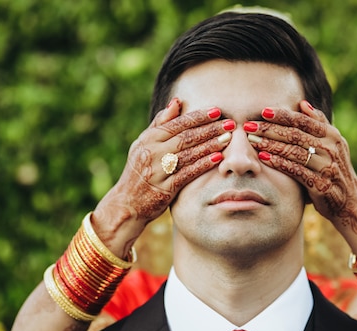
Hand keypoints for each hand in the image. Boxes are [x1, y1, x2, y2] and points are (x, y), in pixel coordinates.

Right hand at [92, 99, 234, 255]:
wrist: (127, 203)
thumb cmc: (139, 171)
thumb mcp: (143, 144)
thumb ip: (160, 123)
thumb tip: (177, 101)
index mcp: (148, 139)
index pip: (177, 123)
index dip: (198, 117)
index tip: (217, 111)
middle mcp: (152, 152)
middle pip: (185, 137)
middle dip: (210, 129)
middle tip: (230, 124)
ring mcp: (158, 171)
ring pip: (188, 154)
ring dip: (210, 145)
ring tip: (228, 139)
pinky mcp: (164, 189)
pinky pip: (186, 174)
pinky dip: (202, 165)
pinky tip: (217, 159)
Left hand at [246, 100, 356, 235]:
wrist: (349, 201)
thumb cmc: (334, 169)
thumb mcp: (333, 144)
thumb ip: (318, 123)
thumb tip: (302, 103)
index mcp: (331, 135)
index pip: (303, 120)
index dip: (282, 115)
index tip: (262, 111)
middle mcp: (331, 148)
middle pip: (295, 134)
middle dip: (269, 129)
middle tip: (248, 126)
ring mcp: (326, 167)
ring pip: (294, 152)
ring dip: (270, 145)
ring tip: (252, 141)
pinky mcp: (320, 184)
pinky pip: (296, 171)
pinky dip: (279, 163)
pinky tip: (264, 159)